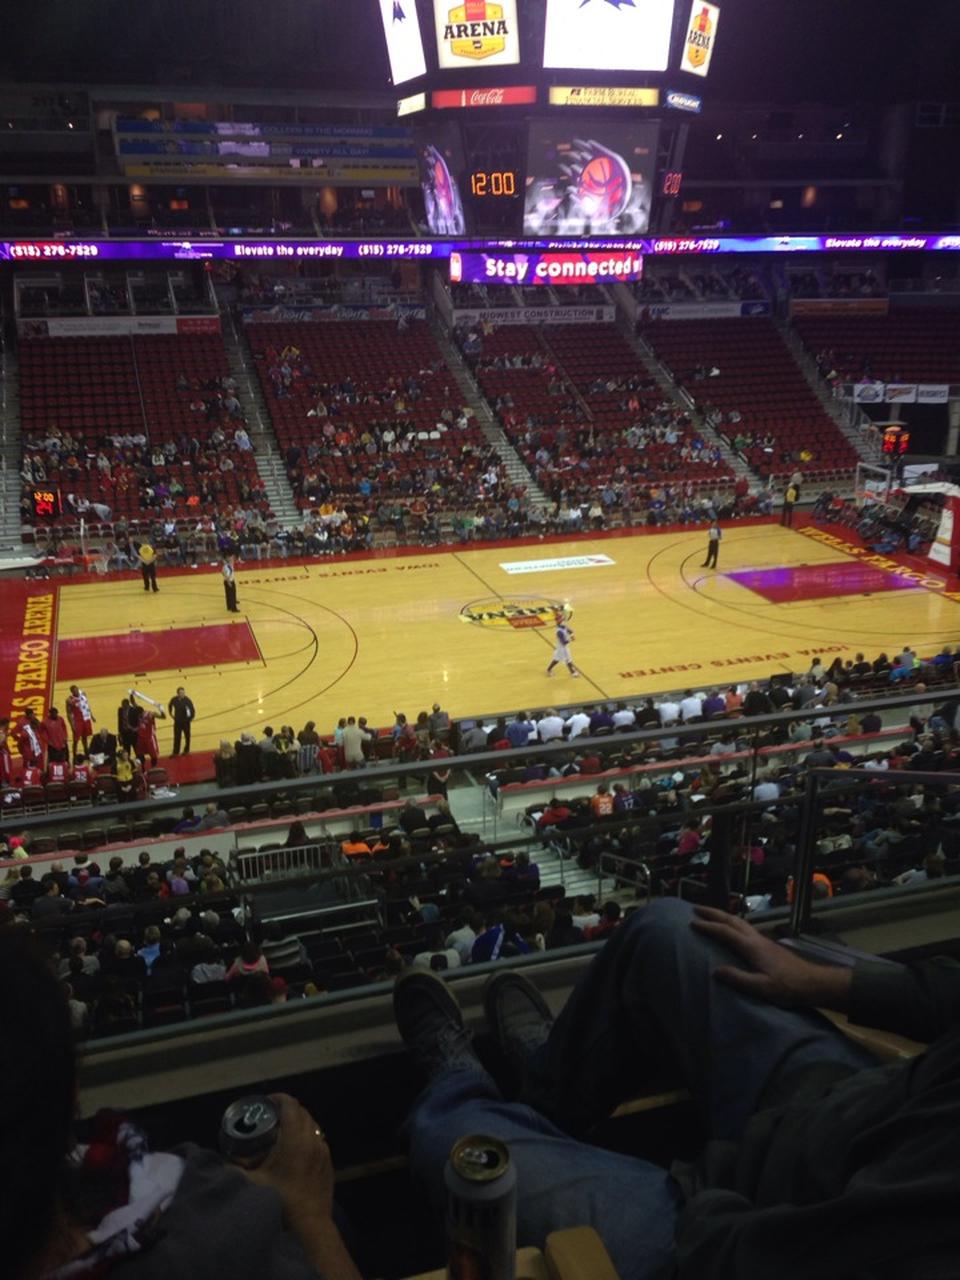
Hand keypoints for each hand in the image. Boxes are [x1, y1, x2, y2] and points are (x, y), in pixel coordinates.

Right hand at [239, 1093, 333, 1227]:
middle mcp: (313, 1139)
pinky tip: (296, 1150)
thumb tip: (221, 1161)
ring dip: (299, 1122)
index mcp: (295, 1139)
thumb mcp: (253, 1184)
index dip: (278, 1098)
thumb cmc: (281, 1201)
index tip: (266, 1102)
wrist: (309, 1224)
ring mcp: (323, 1150)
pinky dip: (308, 1137)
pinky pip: (319, 1139)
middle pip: (302, 1112)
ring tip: (282, 1132)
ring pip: (313, 1125)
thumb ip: (234, 1170)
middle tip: (270, 1117)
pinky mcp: (328, 1162)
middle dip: (287, 1110)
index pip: (290, 1105)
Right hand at [691, 906, 851, 1009]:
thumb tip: (715, 971)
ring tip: (709, 914)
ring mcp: (762, 940)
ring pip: (739, 921)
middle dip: (713, 913)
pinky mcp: (767, 944)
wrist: (812, 983)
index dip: (708, 926)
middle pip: (731, 920)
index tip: (692, 922)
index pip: (725, 932)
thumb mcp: (761, 987)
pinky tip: (731, 928)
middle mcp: (756, 939)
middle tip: (695, 908)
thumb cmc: (787, 987)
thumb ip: (738, 979)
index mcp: (752, 947)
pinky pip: (744, 927)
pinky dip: (731, 922)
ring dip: (722, 915)